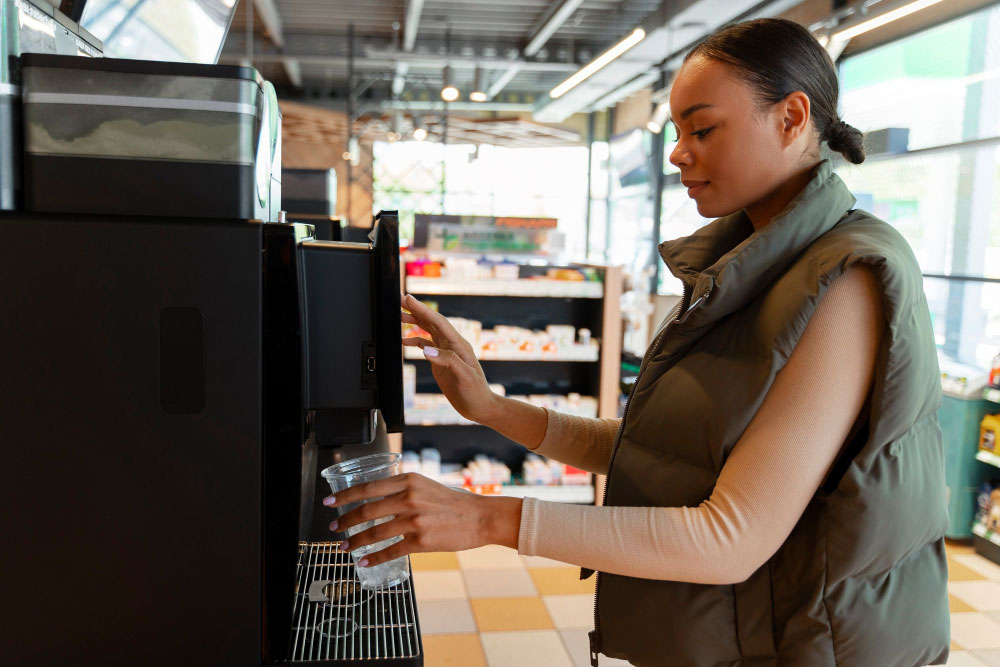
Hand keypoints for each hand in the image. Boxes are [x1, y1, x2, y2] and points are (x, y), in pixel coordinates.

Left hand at [323, 472, 522, 567]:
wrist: (481, 517)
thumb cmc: (455, 502)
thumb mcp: (427, 485)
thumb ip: (404, 489)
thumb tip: (378, 498)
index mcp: (409, 480)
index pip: (368, 487)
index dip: (345, 496)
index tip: (330, 502)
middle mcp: (409, 498)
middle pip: (366, 511)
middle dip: (345, 521)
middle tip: (334, 528)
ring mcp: (415, 520)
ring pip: (375, 533)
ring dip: (356, 542)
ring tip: (345, 547)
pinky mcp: (422, 541)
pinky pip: (391, 551)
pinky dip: (374, 557)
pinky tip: (365, 561)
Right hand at [401, 293, 500, 424]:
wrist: (480, 407)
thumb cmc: (476, 393)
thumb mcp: (465, 376)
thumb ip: (448, 361)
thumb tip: (427, 350)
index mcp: (458, 345)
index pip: (438, 322)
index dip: (423, 310)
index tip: (409, 299)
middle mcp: (452, 345)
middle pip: (432, 322)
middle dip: (416, 310)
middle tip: (400, 299)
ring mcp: (446, 352)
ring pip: (429, 331)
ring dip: (415, 321)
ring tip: (399, 315)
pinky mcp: (441, 361)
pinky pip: (427, 345)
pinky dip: (415, 340)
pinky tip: (404, 341)